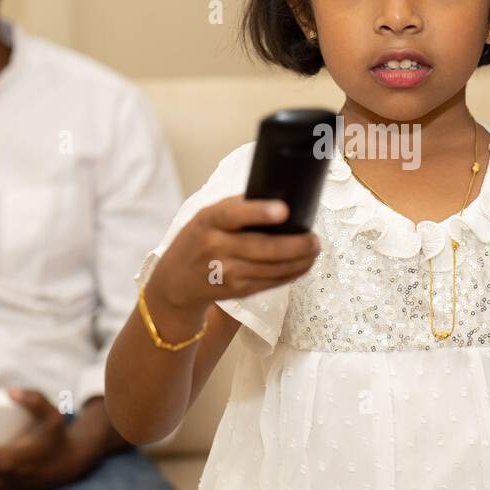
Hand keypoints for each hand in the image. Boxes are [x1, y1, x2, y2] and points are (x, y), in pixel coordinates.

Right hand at [151, 195, 320, 312]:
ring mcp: (227, 273)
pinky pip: (271, 282)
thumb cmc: (198, 240)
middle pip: (263, 248)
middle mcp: (216, 247)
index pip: (233, 214)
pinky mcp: (237, 291)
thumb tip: (278, 198)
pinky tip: (303, 264)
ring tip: (314, 249)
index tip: (283, 210)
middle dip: (295, 244)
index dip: (259, 212)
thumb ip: (236, 208)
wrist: (175, 282)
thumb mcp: (207, 217)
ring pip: (273, 268)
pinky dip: (291, 273)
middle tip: (314, 238)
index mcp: (208, 221)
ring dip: (299, 260)